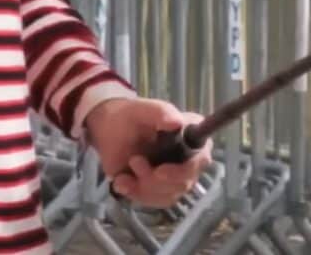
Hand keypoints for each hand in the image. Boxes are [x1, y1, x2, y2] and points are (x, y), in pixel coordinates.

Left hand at [85, 97, 210, 208]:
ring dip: (143, 186)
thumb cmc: (130, 116)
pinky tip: (122, 181)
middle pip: (184, 182)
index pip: (201, 158)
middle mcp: (190, 159)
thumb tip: (177, 122)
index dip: (185, 170)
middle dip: (155, 179)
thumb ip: (160, 113)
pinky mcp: (161, 189)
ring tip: (126, 169)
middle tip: (134, 161)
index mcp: (192, 135)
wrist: (109, 130)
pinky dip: (136, 193)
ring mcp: (176, 177)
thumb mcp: (143, 110)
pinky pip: (155, 201)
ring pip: (168, 195)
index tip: (160, 171)